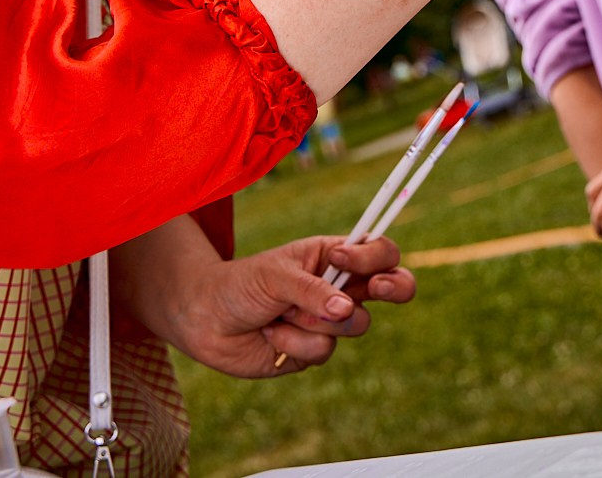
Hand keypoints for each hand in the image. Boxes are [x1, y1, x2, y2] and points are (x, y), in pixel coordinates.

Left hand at [163, 236, 416, 378]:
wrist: (206, 321)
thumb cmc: (240, 285)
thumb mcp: (276, 275)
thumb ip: (312, 291)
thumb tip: (347, 310)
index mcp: (334, 257)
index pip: (378, 251)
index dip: (374, 256)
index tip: (342, 259)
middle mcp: (340, 288)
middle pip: (393, 287)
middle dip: (395, 288)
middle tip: (378, 290)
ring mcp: (330, 321)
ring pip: (354, 324)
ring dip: (314, 319)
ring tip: (280, 313)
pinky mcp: (315, 350)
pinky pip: (323, 350)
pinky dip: (293, 342)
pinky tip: (270, 335)